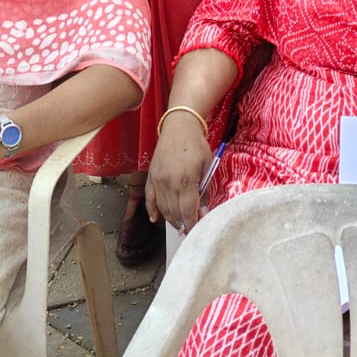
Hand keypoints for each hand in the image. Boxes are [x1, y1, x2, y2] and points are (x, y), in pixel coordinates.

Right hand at [145, 110, 212, 232]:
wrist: (178, 126)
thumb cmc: (196, 145)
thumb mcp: (207, 166)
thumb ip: (204, 190)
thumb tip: (202, 211)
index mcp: (185, 180)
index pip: (188, 211)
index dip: (192, 224)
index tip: (197, 231)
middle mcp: (169, 183)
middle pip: (174, 213)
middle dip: (183, 223)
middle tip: (191, 228)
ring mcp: (157, 180)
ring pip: (162, 208)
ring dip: (170, 219)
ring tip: (179, 224)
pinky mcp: (151, 176)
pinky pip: (149, 198)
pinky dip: (151, 210)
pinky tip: (155, 219)